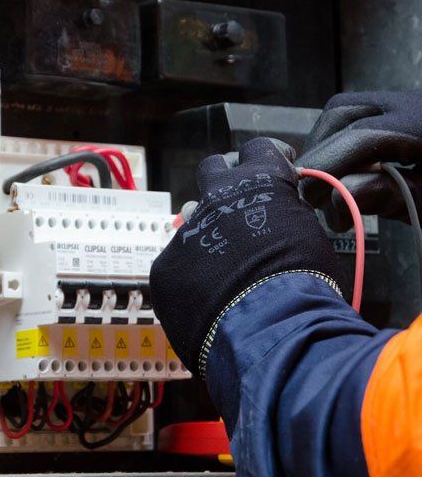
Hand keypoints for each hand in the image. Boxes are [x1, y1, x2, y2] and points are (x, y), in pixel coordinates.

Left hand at [150, 138, 339, 377]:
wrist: (270, 328)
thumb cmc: (305, 282)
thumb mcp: (309, 233)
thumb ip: (287, 211)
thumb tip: (279, 208)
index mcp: (260, 181)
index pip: (258, 148)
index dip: (268, 156)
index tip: (277, 166)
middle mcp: (218, 195)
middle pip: (213, 168)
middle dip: (225, 178)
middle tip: (238, 201)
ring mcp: (188, 227)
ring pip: (191, 214)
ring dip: (207, 226)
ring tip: (224, 256)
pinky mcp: (167, 262)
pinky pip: (179, 256)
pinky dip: (194, 267)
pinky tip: (208, 289)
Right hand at [298, 91, 421, 230]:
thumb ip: (389, 198)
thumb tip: (338, 198)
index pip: (362, 135)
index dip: (327, 166)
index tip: (312, 197)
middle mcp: (413, 102)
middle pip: (343, 112)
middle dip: (320, 153)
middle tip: (312, 195)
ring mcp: (405, 101)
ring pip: (345, 110)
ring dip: (325, 145)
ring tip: (325, 184)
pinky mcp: (399, 108)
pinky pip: (355, 115)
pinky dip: (338, 141)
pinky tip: (341, 169)